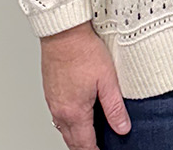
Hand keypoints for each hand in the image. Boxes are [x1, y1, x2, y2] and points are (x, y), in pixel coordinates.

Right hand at [40, 23, 130, 149]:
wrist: (63, 34)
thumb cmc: (84, 51)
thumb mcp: (108, 80)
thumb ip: (114, 107)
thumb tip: (122, 128)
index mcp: (74, 111)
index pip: (84, 143)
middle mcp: (59, 110)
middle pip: (71, 140)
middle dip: (84, 147)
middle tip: (98, 147)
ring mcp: (52, 102)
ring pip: (63, 128)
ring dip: (76, 135)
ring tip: (91, 135)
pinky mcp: (50, 92)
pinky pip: (58, 116)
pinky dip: (69, 122)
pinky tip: (79, 115)